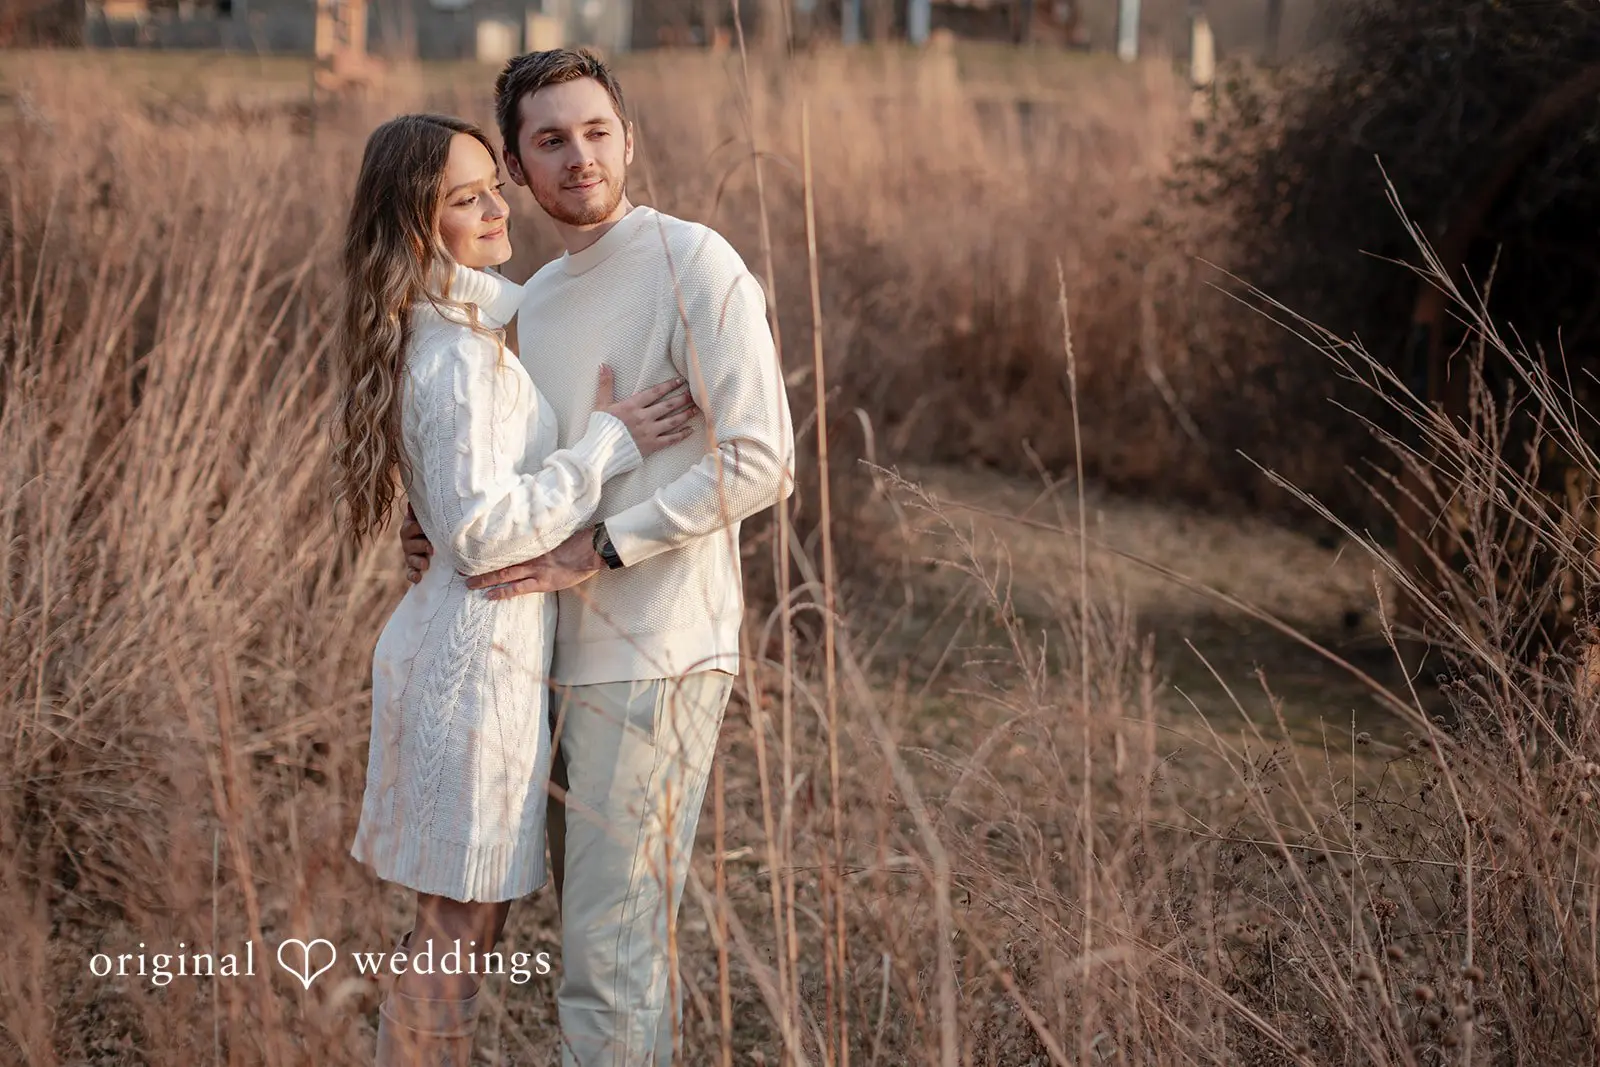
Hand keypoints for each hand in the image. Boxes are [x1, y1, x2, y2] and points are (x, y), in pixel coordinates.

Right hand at [400, 502, 432, 583]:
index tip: (425, 529)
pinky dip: (413, 576)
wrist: (437, 544)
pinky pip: (410, 573)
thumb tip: (413, 500)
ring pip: (410, 558)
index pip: (412, 526)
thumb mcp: (430, 518)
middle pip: (410, 543)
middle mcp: (408, 540)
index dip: (419, 528)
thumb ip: (424, 511)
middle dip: (420, 546)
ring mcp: (410, 555)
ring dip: (418, 561)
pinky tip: (418, 578)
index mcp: (411, 527)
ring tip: (426, 564)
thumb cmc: (433, 526)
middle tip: (432, 549)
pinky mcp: (413, 568)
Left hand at [463, 528, 603, 599]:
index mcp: (533, 545)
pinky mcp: (542, 582)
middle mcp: (530, 556)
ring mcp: (535, 569)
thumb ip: (543, 541)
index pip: (505, 549)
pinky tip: (489, 595)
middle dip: (480, 565)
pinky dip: (502, 592)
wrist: (591, 550)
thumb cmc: (578, 542)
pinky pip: (518, 588)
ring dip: (484, 579)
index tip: (473, 552)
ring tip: (468, 584)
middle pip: (499, 560)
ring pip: (503, 574)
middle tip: (460, 568)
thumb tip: (534, 541)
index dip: (489, 552)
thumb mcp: (558, 538)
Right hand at [593, 365, 699, 456]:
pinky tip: (690, 430)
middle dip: (682, 398)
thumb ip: (605, 385)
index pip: (654, 392)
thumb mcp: (601, 404)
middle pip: (667, 406)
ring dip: (685, 414)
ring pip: (672, 421)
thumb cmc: (599, 428)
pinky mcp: (651, 446)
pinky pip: (670, 440)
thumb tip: (604, 365)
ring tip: (696, 409)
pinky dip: (681, 435)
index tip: (680, 380)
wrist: (599, 452)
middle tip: (693, 393)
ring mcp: (649, 432)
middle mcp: (643, 417)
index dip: (669, 385)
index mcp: (632, 406)